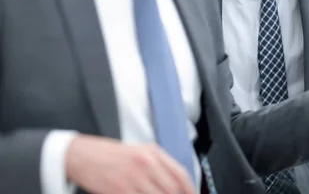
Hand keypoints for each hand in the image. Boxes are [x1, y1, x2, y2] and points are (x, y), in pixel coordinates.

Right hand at [66, 134, 195, 193]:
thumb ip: (159, 165)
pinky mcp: (121, 190)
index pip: (180, 174)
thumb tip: (176, 184)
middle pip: (172, 189)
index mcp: (153, 153)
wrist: (83, 156)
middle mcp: (146, 164)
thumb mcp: (140, 152)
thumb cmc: (112, 155)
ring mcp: (134, 178)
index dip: (190, 189)